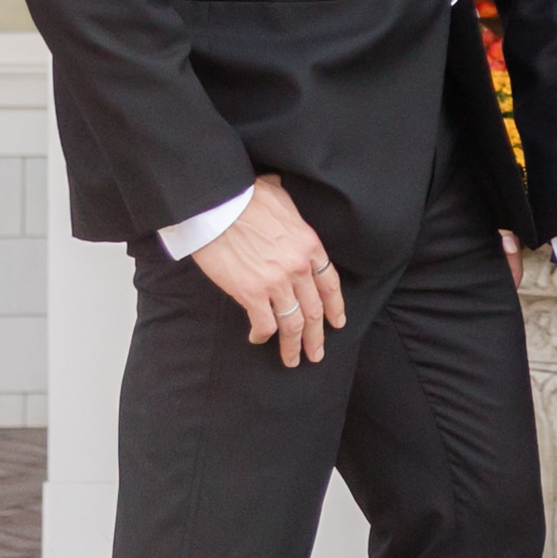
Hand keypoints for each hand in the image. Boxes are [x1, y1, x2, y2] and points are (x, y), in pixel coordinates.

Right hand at [188, 177, 345, 369]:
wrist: (218, 205)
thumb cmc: (246, 197)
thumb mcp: (282, 200)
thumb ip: (291, 215)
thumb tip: (284, 209)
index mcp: (310, 246)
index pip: (329, 284)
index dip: (335, 307)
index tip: (338, 323)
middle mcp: (299, 268)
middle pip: (314, 310)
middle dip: (317, 336)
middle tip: (317, 354)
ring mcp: (277, 283)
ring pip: (293, 323)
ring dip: (293, 346)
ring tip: (292, 360)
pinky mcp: (251, 293)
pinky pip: (264, 323)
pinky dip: (262, 335)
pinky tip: (258, 338)